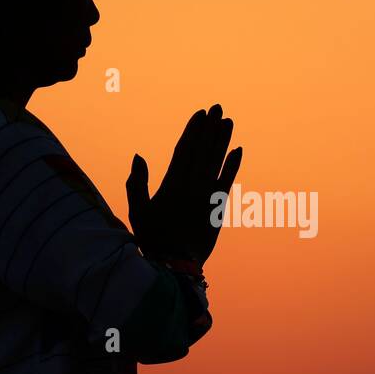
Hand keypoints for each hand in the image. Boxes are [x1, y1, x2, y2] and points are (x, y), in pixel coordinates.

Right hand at [126, 104, 242, 267]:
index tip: (199, 114)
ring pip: (216, 163)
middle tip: (218, 107)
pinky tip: (238, 150)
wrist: (176, 266)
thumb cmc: (152, 239)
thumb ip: (136, 183)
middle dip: (210, 128)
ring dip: (223, 141)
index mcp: (170, 186)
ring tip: (228, 121)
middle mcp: (191, 188)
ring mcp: (206, 198)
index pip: (184, 150)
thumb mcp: (137, 212)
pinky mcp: (218, 209)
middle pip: (203, 151)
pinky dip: (233, 166)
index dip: (193, 131)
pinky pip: (227, 183)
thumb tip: (138, 156)